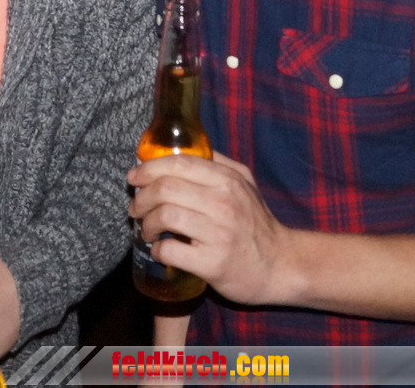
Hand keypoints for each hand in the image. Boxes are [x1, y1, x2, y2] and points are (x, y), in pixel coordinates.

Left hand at [128, 152, 293, 306]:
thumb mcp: (244, 183)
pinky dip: (158, 250)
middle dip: (141, 197)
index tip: (133, 176)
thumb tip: (178, 148)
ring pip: (165, 216)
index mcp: (227, 180)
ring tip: (146, 229)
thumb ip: (217, 163)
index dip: (149, 167)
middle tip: (135, 207)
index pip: (178, 163)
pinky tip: (160, 250)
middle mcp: (224, 203)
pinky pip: (172, 250)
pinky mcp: (213, 264)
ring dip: (147, 223)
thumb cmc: (256, 222)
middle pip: (165, 188)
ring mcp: (219, 234)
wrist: (281, 265)